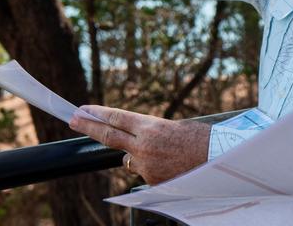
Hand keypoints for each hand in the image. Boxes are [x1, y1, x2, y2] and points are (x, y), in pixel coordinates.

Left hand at [70, 105, 210, 184]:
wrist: (219, 160)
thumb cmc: (202, 139)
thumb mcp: (173, 127)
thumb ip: (149, 132)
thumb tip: (133, 140)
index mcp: (151, 127)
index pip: (116, 118)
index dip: (97, 114)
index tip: (82, 110)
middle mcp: (144, 146)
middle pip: (109, 136)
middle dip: (88, 127)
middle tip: (73, 120)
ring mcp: (146, 166)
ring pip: (129, 158)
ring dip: (137, 154)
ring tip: (163, 151)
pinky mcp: (151, 181)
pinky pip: (144, 171)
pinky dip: (153, 167)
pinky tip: (171, 164)